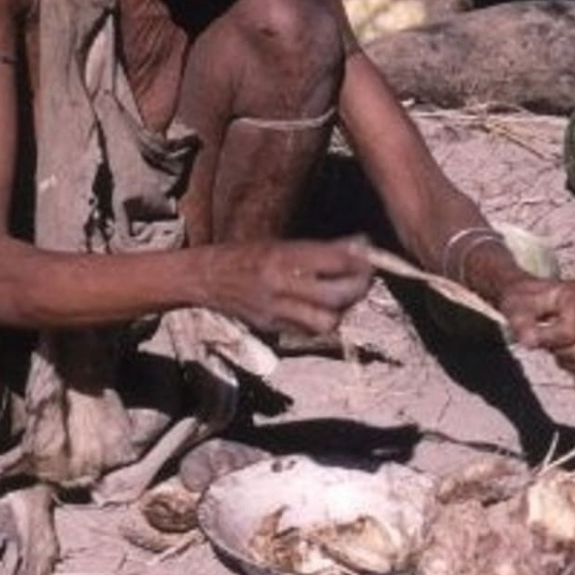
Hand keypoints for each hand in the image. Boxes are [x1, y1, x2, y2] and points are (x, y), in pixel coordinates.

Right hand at [204, 235, 371, 335]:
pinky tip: (320, 309)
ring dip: (340, 311)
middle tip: (363, 281)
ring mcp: (275, 310)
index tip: (369, 262)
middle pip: (335, 296)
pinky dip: (320, 322)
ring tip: (341, 298)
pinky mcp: (270, 327)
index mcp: (283, 256)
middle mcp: (279, 284)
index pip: (335, 262)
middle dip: (357, 290)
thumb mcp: (282, 243)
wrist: (205, 277)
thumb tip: (362, 245)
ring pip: (325, 322)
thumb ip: (323, 248)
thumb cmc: (247, 254)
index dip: (359, 264)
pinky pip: (307, 332)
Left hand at [497, 274, 574, 375]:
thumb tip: (530, 342)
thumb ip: (521, 324)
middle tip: (542, 334)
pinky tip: (560, 345)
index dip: (547, 339)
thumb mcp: (515, 309)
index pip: (570, 333)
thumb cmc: (524, 301)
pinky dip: (570, 361)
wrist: (529, 298)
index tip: (532, 332)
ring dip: (562, 356)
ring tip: (551, 338)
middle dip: (555, 348)